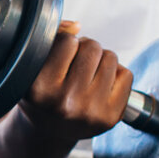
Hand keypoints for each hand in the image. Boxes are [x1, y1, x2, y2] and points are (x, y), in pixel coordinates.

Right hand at [18, 21, 132, 144]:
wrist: (50, 131)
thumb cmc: (42, 93)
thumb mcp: (33, 67)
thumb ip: (50, 39)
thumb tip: (76, 26)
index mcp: (39, 89)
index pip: (66, 42)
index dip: (64, 43)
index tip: (59, 57)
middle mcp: (64, 103)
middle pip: (91, 47)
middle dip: (85, 50)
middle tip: (75, 65)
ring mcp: (89, 112)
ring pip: (110, 57)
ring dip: (101, 60)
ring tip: (87, 75)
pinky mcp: (110, 118)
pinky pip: (125, 74)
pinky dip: (115, 74)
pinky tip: (100, 86)